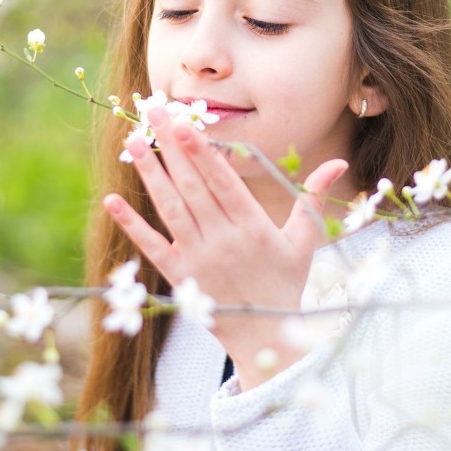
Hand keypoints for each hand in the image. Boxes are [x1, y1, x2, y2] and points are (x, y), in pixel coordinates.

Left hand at [103, 105, 348, 389]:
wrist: (266, 337)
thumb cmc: (286, 284)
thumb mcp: (305, 241)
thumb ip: (313, 198)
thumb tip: (339, 162)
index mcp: (254, 227)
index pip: (223, 182)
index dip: (202, 152)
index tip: (186, 124)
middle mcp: (223, 239)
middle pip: (192, 186)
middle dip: (172, 147)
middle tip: (153, 113)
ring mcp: (198, 258)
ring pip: (170, 208)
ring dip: (149, 174)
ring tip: (132, 142)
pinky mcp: (179, 276)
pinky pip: (152, 246)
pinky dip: (131, 224)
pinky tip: (111, 200)